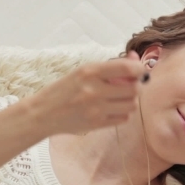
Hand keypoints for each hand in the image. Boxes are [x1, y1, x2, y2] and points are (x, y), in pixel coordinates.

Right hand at [30, 51, 145, 134]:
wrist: (43, 114)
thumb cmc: (63, 90)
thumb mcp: (82, 71)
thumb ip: (110, 66)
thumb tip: (136, 60)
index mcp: (89, 72)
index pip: (126, 68)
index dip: (140, 69)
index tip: (140, 70)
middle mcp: (93, 90)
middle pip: (133, 88)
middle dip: (135, 86)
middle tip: (128, 85)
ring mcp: (96, 109)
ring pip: (131, 105)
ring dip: (130, 100)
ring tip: (118, 98)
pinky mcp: (97, 124)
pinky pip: (123, 118)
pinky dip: (123, 113)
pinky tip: (112, 109)